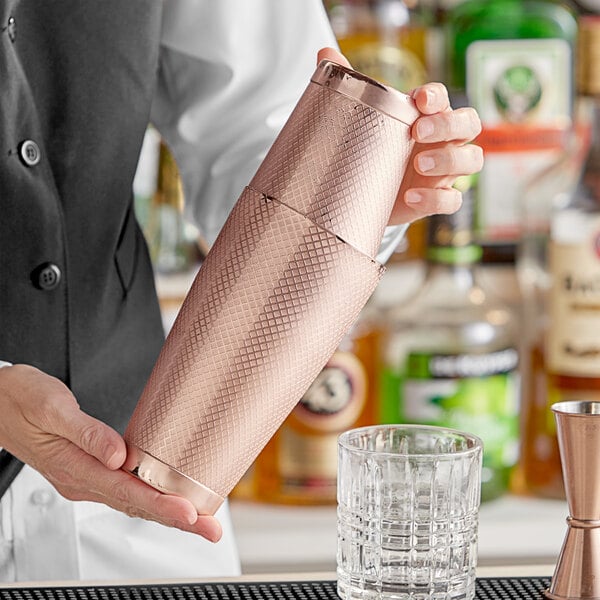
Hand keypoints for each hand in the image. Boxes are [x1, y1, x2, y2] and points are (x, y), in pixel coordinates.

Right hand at [0, 364, 221, 541]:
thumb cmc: (23, 401)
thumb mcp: (53, 408)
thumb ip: (87, 433)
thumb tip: (119, 455)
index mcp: (74, 468)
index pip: (126, 493)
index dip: (160, 504)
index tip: (189, 512)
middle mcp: (83, 481)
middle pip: (136, 505)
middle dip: (176, 518)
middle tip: (210, 528)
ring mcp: (86, 479)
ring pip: (133, 503)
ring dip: (168, 512)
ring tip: (201, 520)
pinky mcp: (89, 470)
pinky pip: (126, 491)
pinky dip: (151, 499)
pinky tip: (168, 499)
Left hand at [317, 47, 482, 224]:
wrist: (365, 193)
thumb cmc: (372, 150)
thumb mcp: (361, 121)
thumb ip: (348, 86)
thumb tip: (326, 53)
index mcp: (427, 116)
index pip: (443, 99)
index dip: (436, 97)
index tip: (418, 100)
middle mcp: (443, 141)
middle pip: (469, 124)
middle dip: (449, 125)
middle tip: (418, 132)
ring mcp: (444, 171)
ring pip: (471, 159)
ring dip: (449, 160)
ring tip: (419, 165)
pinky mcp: (437, 198)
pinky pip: (452, 200)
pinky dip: (436, 198)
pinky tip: (411, 197)